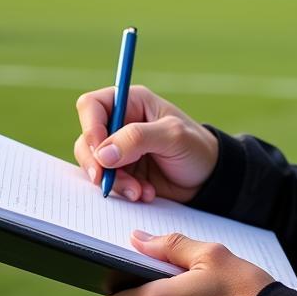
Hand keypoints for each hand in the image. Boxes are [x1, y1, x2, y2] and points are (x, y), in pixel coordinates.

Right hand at [74, 85, 217, 201]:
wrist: (209, 179)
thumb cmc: (196, 147)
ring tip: (139, 191)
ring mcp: (119, 149)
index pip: (92, 106)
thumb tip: (103, 153)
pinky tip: (144, 194)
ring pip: (94, 164)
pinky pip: (107, 182)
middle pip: (87, 138)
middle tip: (107, 182)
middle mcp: (120, 123)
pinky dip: (122, 191)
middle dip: (96, 164)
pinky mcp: (122, 171)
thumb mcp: (172, 136)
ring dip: (113, 182)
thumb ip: (137, 139)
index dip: (90, 128)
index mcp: (131, 102)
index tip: (100, 153)